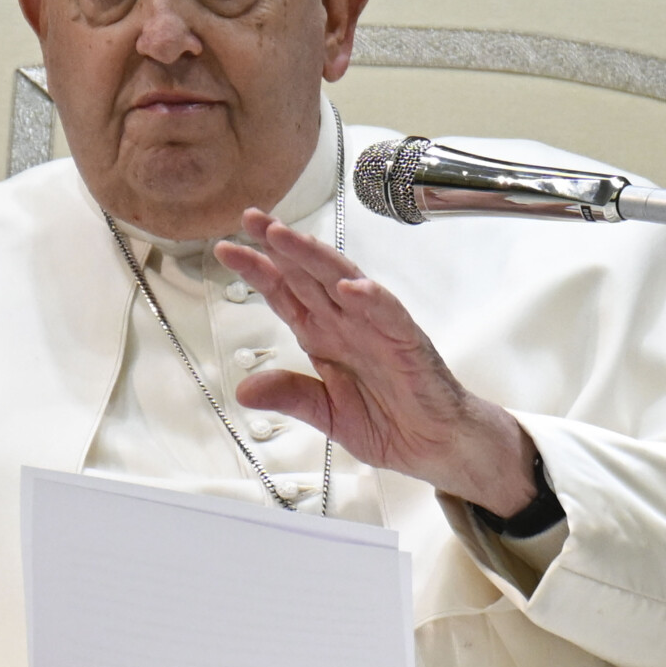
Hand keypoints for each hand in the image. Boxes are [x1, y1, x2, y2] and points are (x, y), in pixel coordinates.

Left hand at [212, 210, 538, 514]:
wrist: (438, 446)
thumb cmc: (392, 423)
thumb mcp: (327, 415)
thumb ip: (290, 396)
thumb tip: (243, 389)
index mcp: (326, 337)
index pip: (286, 294)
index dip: (258, 271)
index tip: (226, 250)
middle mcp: (348, 324)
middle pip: (309, 276)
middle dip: (280, 246)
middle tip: (251, 219)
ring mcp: (378, 329)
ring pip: (344, 281)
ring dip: (316, 258)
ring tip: (287, 238)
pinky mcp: (408, 344)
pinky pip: (390, 315)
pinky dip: (371, 299)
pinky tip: (351, 287)